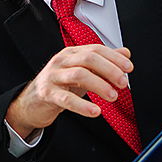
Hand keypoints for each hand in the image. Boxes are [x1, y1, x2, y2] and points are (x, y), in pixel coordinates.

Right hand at [5, 45, 132, 138]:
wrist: (33, 101)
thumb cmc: (59, 85)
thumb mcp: (82, 71)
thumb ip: (103, 62)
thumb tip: (125, 53)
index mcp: (71, 53)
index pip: (95, 49)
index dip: (114, 58)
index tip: (129, 68)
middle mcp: (61, 61)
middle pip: (88, 59)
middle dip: (109, 69)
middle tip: (123, 83)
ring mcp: (53, 76)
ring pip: (78, 75)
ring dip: (99, 85)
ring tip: (113, 96)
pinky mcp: (47, 94)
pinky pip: (66, 99)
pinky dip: (83, 106)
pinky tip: (95, 111)